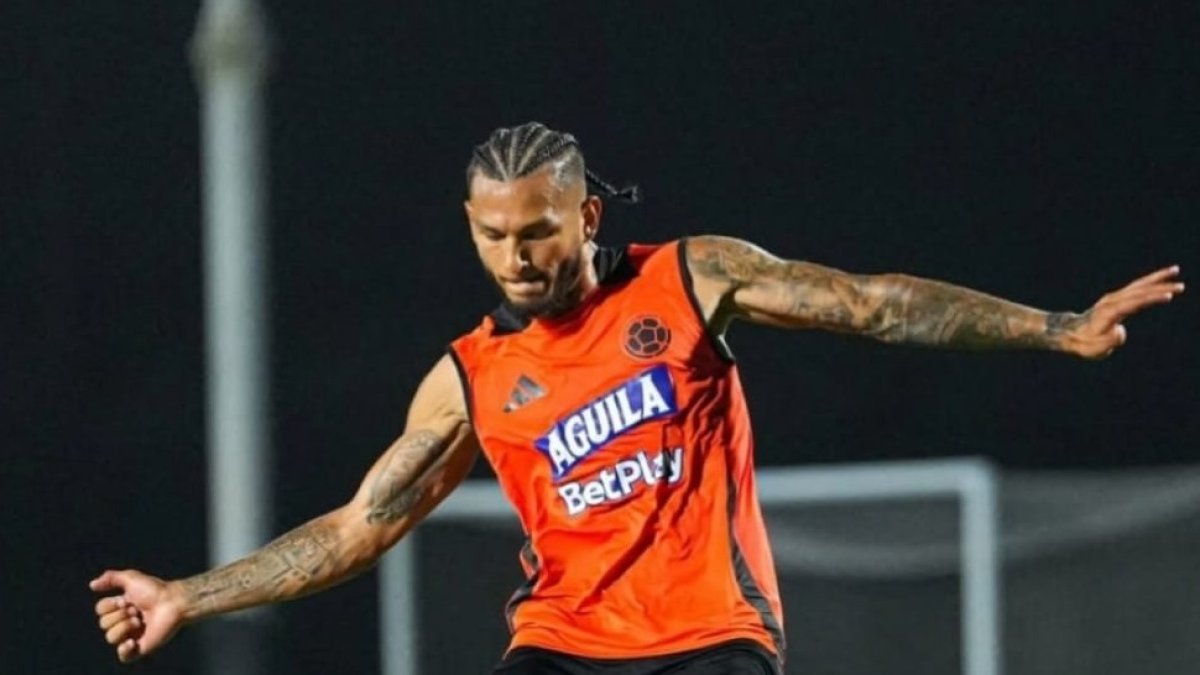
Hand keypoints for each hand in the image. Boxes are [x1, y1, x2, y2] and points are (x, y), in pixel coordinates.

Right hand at [90, 569, 185, 662]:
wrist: (173, 603)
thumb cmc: (155, 590)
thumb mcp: (131, 578)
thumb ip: (111, 578)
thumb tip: (92, 585)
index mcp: (121, 607)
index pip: (100, 610)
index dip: (110, 605)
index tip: (125, 600)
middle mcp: (124, 621)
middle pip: (103, 624)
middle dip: (119, 615)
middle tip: (136, 610)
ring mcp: (132, 635)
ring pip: (110, 638)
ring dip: (123, 627)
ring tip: (139, 621)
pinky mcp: (141, 647)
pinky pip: (124, 657)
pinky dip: (124, 649)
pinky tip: (133, 641)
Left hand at [1064, 265, 1183, 358]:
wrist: (1070, 333)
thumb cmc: (1084, 343)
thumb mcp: (1093, 348)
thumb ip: (1108, 341)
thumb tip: (1120, 331)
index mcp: (1109, 312)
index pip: (1133, 303)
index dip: (1150, 299)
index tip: (1168, 295)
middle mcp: (1111, 301)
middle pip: (1138, 291)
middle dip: (1160, 287)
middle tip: (1181, 286)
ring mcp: (1113, 298)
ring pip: (1138, 285)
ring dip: (1157, 278)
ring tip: (1175, 270)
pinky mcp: (1116, 298)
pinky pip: (1135, 288)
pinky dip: (1149, 282)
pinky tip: (1161, 279)